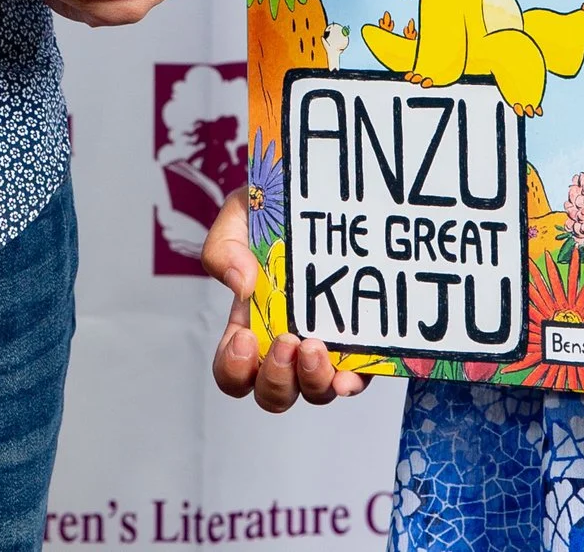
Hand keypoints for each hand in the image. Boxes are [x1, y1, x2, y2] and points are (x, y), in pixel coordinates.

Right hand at [204, 190, 369, 410]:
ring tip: (315, 348)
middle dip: (276, 379)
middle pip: (274, 393)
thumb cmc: (271, 209)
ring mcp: (323, 347)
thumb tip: (242, 284)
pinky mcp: (359, 342)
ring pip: (314, 391)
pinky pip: (357, 375)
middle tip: (286, 342)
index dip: (235, 370)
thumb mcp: (237, 218)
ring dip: (312, 382)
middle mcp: (285, 345)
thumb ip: (224, 247)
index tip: (245, 339)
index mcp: (250, 324)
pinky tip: (349, 374)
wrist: (316, 191)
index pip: (234, 372)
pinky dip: (351, 383)